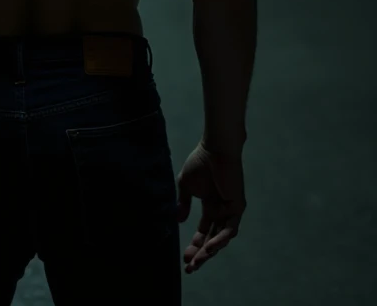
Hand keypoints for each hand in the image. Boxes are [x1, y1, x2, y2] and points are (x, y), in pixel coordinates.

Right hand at [176, 141, 246, 273]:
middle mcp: (221, 211)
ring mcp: (230, 210)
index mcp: (210, 206)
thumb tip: (179, 220)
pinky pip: (230, 229)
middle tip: (190, 267)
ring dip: (209, 251)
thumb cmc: (200, 162)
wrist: (214, 149)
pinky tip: (209, 247)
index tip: (184, 259)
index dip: (194, 245)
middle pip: (211, 239)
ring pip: (221, 238)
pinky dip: (220, 239)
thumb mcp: (186, 185)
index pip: (203, 232)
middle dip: (200, 254)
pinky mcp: (237, 207)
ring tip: (198, 261)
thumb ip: (183, 202)